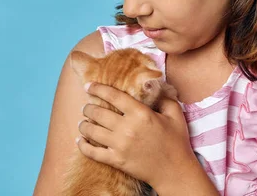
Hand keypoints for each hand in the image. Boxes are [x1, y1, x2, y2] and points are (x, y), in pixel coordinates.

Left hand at [76, 82, 197, 188]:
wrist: (174, 171)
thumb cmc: (176, 141)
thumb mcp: (175, 114)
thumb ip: (164, 97)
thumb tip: (154, 86)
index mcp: (141, 113)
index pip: (114, 96)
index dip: (98, 89)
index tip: (89, 85)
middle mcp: (127, 128)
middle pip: (98, 113)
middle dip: (89, 108)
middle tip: (87, 107)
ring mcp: (120, 145)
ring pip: (91, 131)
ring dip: (84, 124)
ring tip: (83, 122)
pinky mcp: (116, 160)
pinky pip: (92, 152)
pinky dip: (83, 146)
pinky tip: (80, 141)